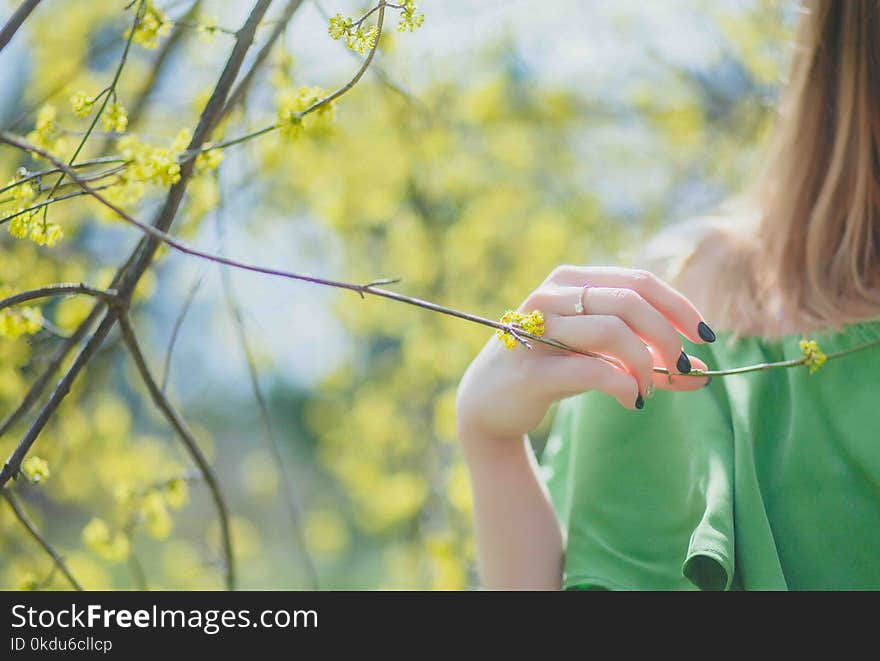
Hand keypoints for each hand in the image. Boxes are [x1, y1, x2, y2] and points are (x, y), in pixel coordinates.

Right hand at [456, 266, 713, 444]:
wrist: (489, 402)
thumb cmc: (551, 370)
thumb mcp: (600, 355)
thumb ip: (647, 358)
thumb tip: (705, 375)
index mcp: (571, 280)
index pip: (639, 281)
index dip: (680, 308)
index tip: (706, 338)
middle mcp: (552, 295)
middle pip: (631, 302)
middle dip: (669, 338)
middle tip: (683, 369)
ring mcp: (537, 329)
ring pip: (614, 331)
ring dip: (646, 366)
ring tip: (649, 390)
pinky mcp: (531, 369)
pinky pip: (592, 370)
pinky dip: (624, 386)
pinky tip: (634, 400)